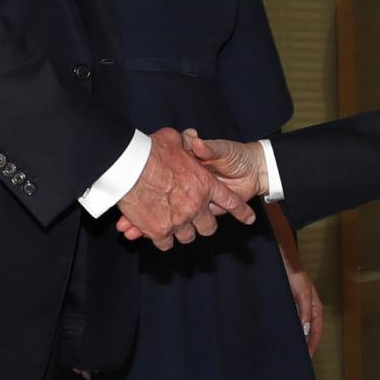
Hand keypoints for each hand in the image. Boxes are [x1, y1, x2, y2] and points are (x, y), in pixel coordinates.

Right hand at [113, 127, 253, 249]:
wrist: (130, 166)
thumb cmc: (152, 150)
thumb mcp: (174, 140)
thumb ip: (188, 141)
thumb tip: (194, 137)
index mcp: (205, 184)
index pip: (230, 201)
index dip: (240, 211)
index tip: (248, 218)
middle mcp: (196, 205)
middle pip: (208, 227)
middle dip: (203, 225)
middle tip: (196, 221)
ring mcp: (179, 220)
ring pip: (187, 236)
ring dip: (182, 232)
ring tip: (174, 225)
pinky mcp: (159, 230)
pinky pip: (165, 242)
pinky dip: (162, 239)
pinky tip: (157, 234)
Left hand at [287, 266, 323, 356]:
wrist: (279, 258)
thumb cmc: (294, 272)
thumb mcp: (302, 292)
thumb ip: (305, 310)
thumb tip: (306, 329)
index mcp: (314, 307)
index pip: (316, 330)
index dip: (313, 344)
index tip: (307, 356)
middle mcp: (305, 308)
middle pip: (307, 331)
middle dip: (304, 344)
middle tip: (298, 358)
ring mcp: (295, 307)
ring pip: (296, 327)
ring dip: (293, 337)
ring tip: (287, 350)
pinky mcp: (285, 304)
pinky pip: (286, 321)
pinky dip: (284, 329)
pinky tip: (278, 335)